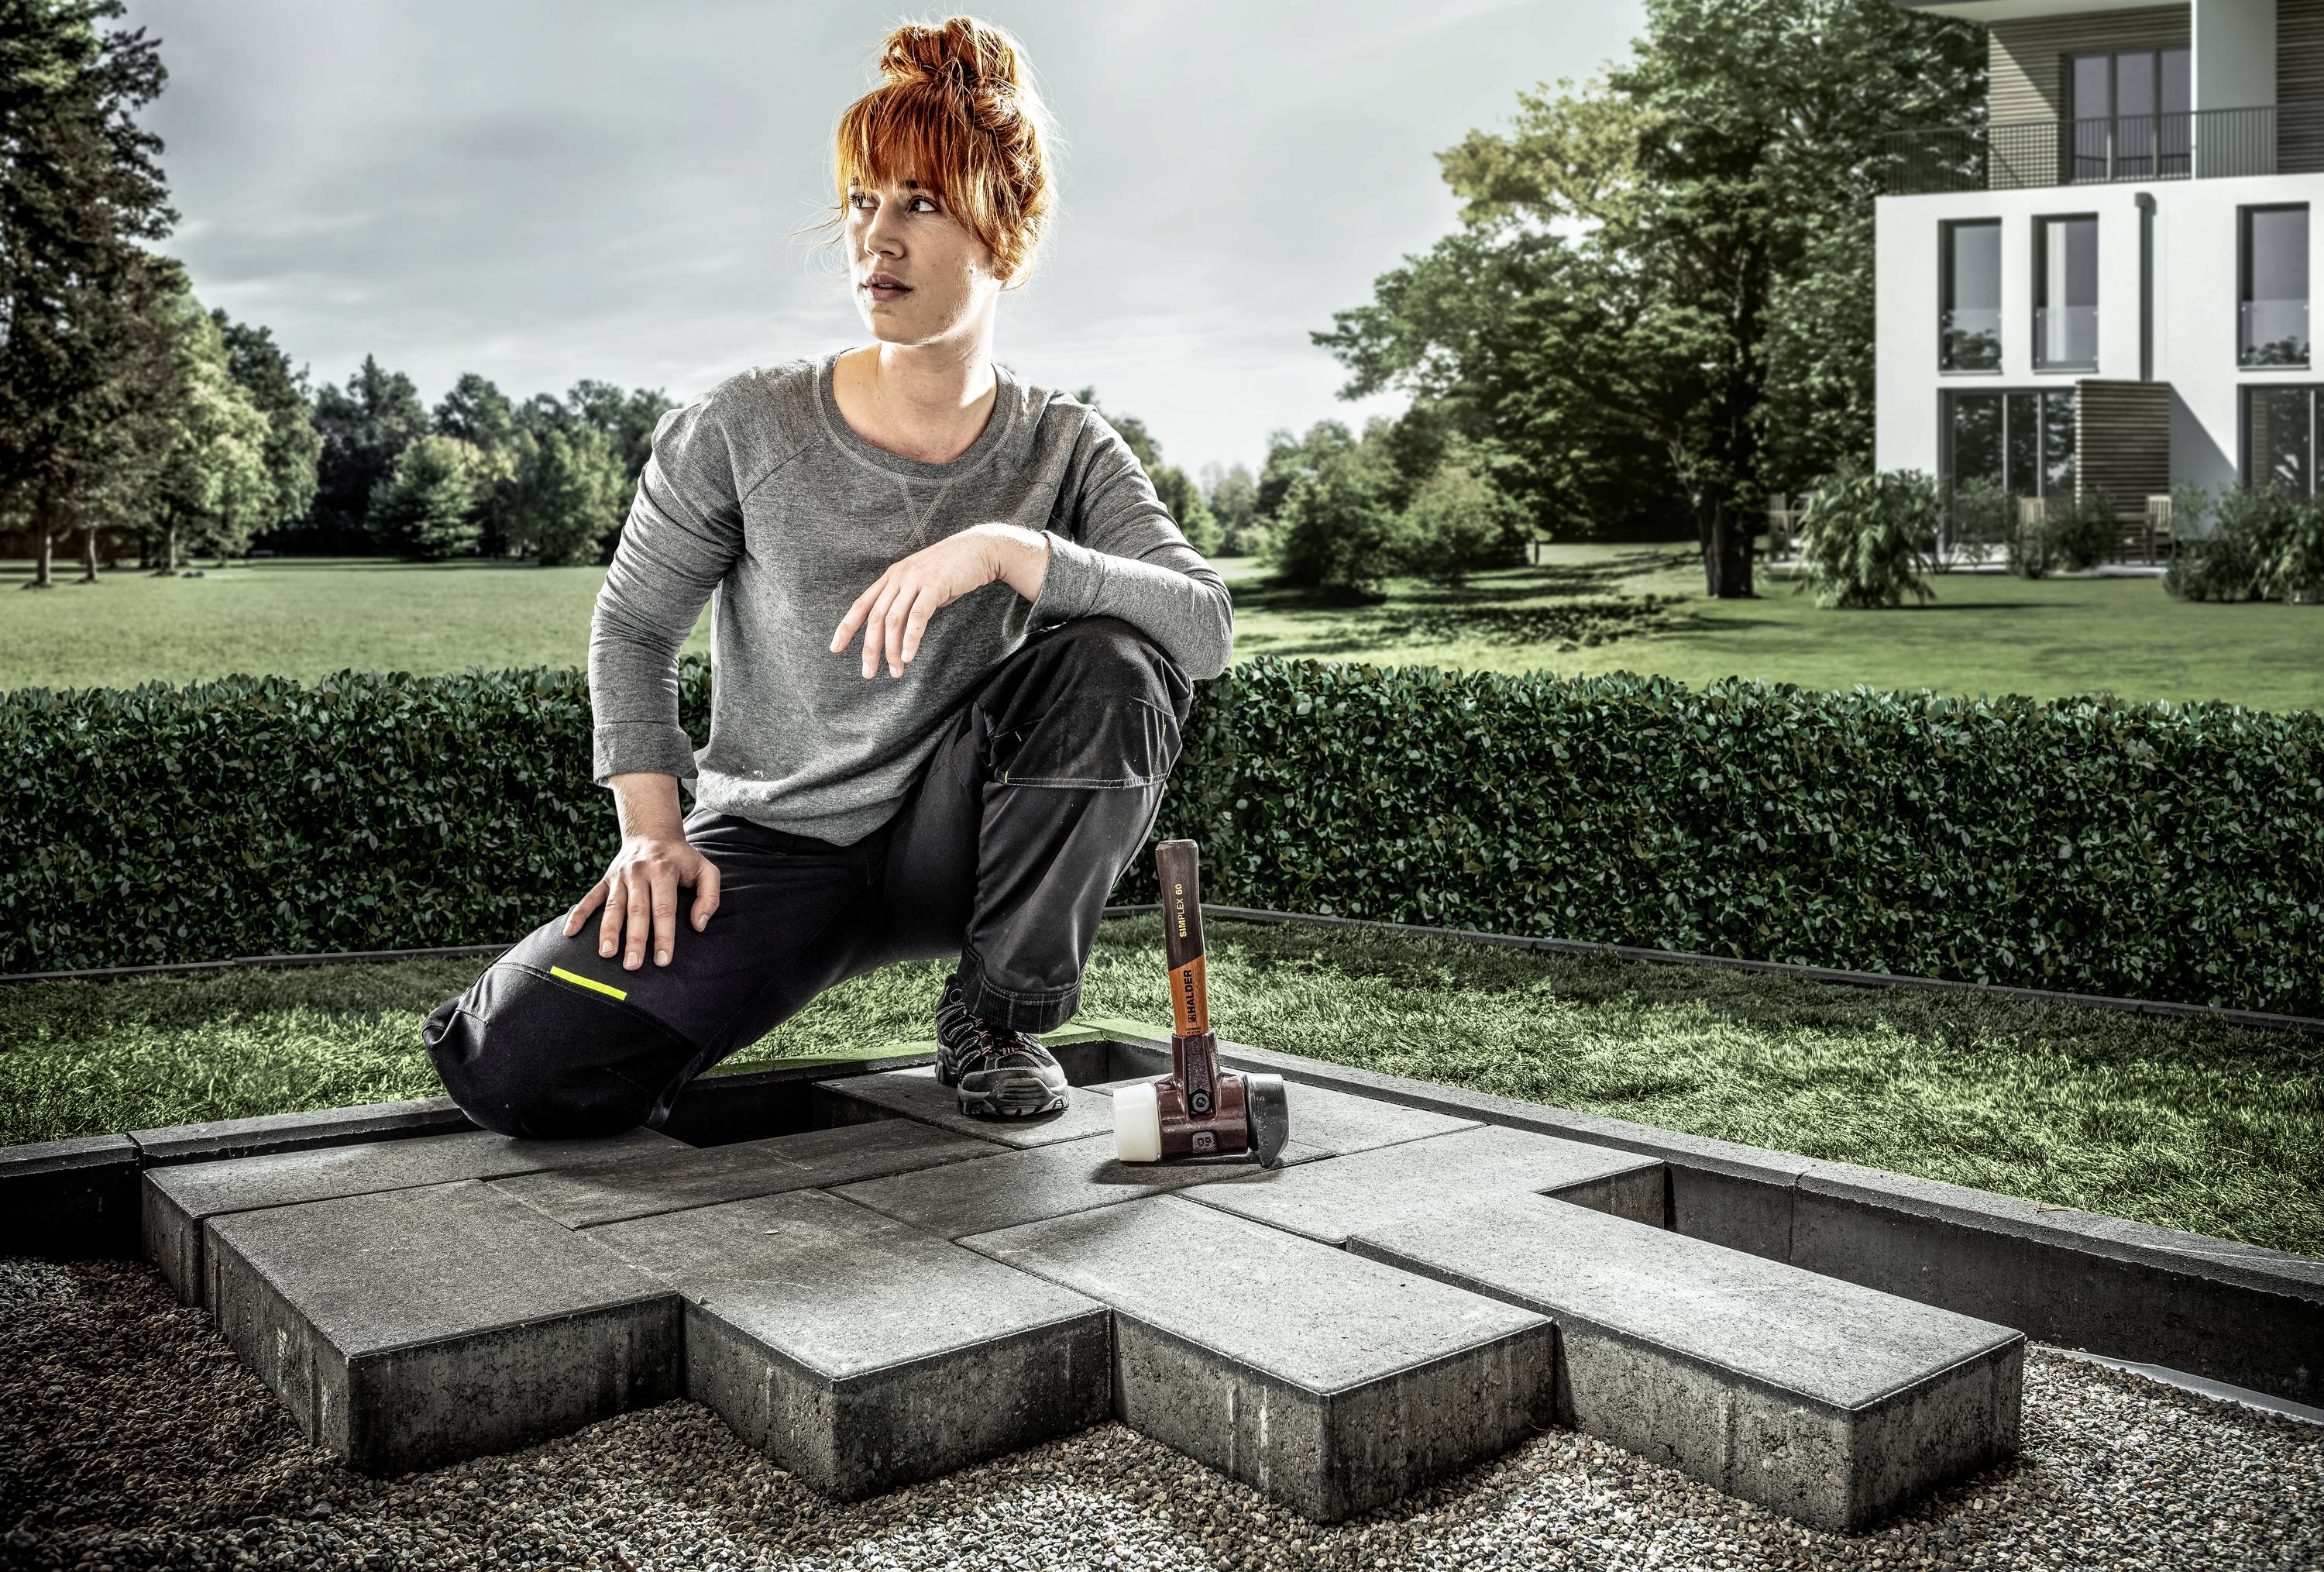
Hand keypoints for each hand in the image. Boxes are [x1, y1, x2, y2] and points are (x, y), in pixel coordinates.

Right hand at [561, 829, 722, 969]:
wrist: (652, 832)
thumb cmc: (682, 859)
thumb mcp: (706, 871)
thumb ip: (709, 897)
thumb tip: (699, 925)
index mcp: (664, 872)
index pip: (663, 909)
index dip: (663, 935)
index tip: (662, 959)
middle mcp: (639, 873)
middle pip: (636, 911)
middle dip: (634, 939)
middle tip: (632, 965)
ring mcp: (619, 876)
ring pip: (612, 907)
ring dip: (607, 930)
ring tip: (606, 953)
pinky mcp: (605, 879)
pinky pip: (590, 898)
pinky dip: (578, 914)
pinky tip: (569, 933)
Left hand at [831, 523, 1048, 677]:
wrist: (980, 549)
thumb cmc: (952, 571)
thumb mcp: (922, 585)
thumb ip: (908, 603)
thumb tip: (898, 633)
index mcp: (891, 577)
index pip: (862, 604)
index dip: (846, 627)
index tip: (835, 648)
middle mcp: (898, 576)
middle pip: (875, 617)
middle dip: (870, 648)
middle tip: (868, 673)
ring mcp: (915, 579)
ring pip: (894, 620)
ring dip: (892, 649)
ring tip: (895, 671)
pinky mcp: (934, 585)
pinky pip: (918, 616)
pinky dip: (911, 638)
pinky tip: (909, 655)